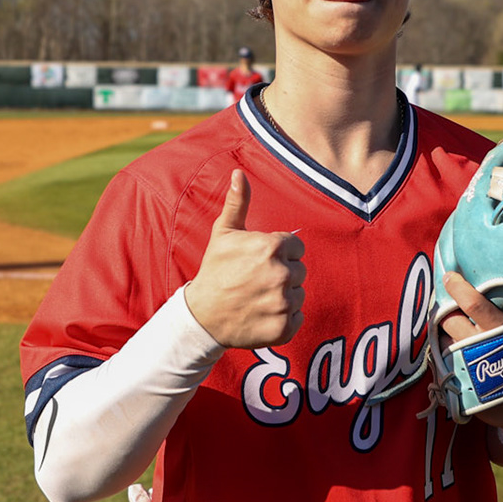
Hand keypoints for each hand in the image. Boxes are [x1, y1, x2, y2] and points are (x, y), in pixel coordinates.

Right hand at [184, 170, 305, 346]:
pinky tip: (262, 313)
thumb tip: (239, 173)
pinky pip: (298, 316)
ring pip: (299, 294)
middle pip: (299, 270)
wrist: (202, 316)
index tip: (260, 262)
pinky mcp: (284, 328)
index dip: (280, 253)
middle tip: (256, 280)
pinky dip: (284, 317)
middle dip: (282, 273)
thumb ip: (237, 202)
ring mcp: (283, 303)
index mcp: (271, 247)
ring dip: (284, 296)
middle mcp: (281, 274)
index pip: (296, 247)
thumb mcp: (224, 233)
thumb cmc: (215, 270)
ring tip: (258, 297)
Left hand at [439, 271, 502, 437]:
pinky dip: (447, 355)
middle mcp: (486, 348)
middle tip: (448, 307)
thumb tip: (502, 280)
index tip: (449, 277)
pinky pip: (443, 362)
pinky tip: (458, 354)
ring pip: (445, 340)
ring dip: (446, 334)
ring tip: (458, 333)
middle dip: (445, 312)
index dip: (459, 289)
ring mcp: (472, 369)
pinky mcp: (462, 387)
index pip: (476, 304)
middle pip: (452, 321)